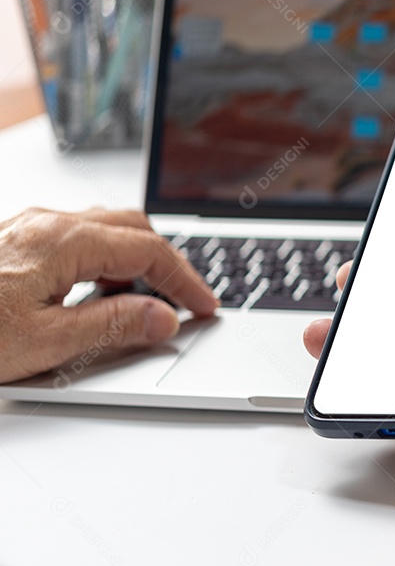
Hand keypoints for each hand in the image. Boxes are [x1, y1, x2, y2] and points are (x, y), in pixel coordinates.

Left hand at [0, 208, 218, 383]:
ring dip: (136, 260)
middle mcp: (47, 224)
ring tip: (150, 298)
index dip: (184, 280)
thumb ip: (111, 326)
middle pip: (132, 228)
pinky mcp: (14, 243)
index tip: (204, 305)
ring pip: (104, 230)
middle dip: (168, 263)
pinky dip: (105, 261)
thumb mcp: (44, 341)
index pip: (148, 251)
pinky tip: (103, 289)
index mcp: (62, 241)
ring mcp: (28, 229)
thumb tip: (161, 318)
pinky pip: (75, 239)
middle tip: (188, 298)